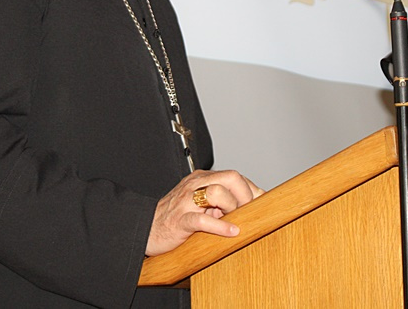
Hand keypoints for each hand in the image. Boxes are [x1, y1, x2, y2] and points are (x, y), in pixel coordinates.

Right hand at [145, 169, 262, 255]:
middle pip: (230, 178)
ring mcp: (186, 201)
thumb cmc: (176, 218)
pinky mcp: (180, 220)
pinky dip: (219, 226)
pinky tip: (232, 232)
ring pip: (216, 193)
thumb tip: (252, 204)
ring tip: (237, 220)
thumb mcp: (202, 204)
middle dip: (246, 194)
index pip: (235, 176)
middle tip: (249, 211)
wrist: (146, 228)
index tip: (260, 204)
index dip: (252, 190)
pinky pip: (202, 219)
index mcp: (202, 179)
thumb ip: (223, 201)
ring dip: (232, 207)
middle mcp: (195, 185)